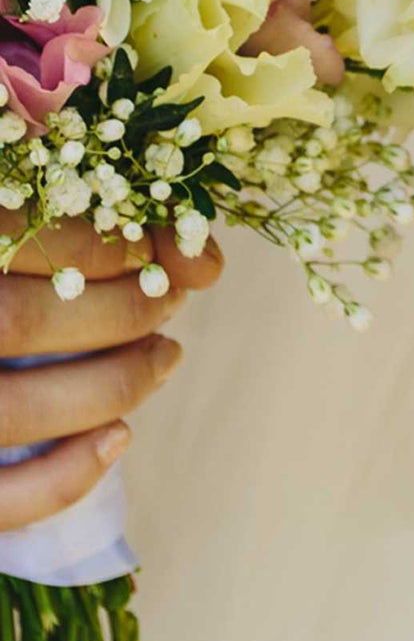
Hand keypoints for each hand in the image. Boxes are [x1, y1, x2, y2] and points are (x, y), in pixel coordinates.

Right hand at [0, 219, 223, 532]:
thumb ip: (12, 190)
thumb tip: (81, 163)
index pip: (24, 237)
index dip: (107, 241)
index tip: (163, 242)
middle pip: (20, 320)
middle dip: (123, 310)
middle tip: (172, 301)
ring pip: (17, 409)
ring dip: (115, 385)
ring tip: (164, 356)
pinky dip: (65, 477)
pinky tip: (118, 437)